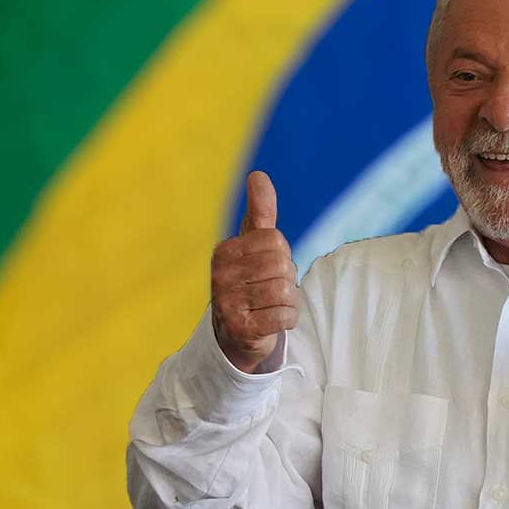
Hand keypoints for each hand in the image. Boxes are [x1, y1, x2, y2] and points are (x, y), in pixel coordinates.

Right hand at [210, 171, 297, 372]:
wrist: (237, 333)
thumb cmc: (251, 281)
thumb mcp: (254, 243)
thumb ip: (260, 210)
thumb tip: (258, 175)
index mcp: (224, 251)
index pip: (276, 240)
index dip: (282, 254)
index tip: (267, 267)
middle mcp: (220, 275)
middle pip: (282, 266)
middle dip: (286, 278)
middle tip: (270, 288)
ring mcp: (227, 304)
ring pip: (285, 292)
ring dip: (288, 300)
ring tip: (270, 305)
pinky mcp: (241, 329)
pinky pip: (285, 317)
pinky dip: (288, 319)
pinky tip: (272, 320)